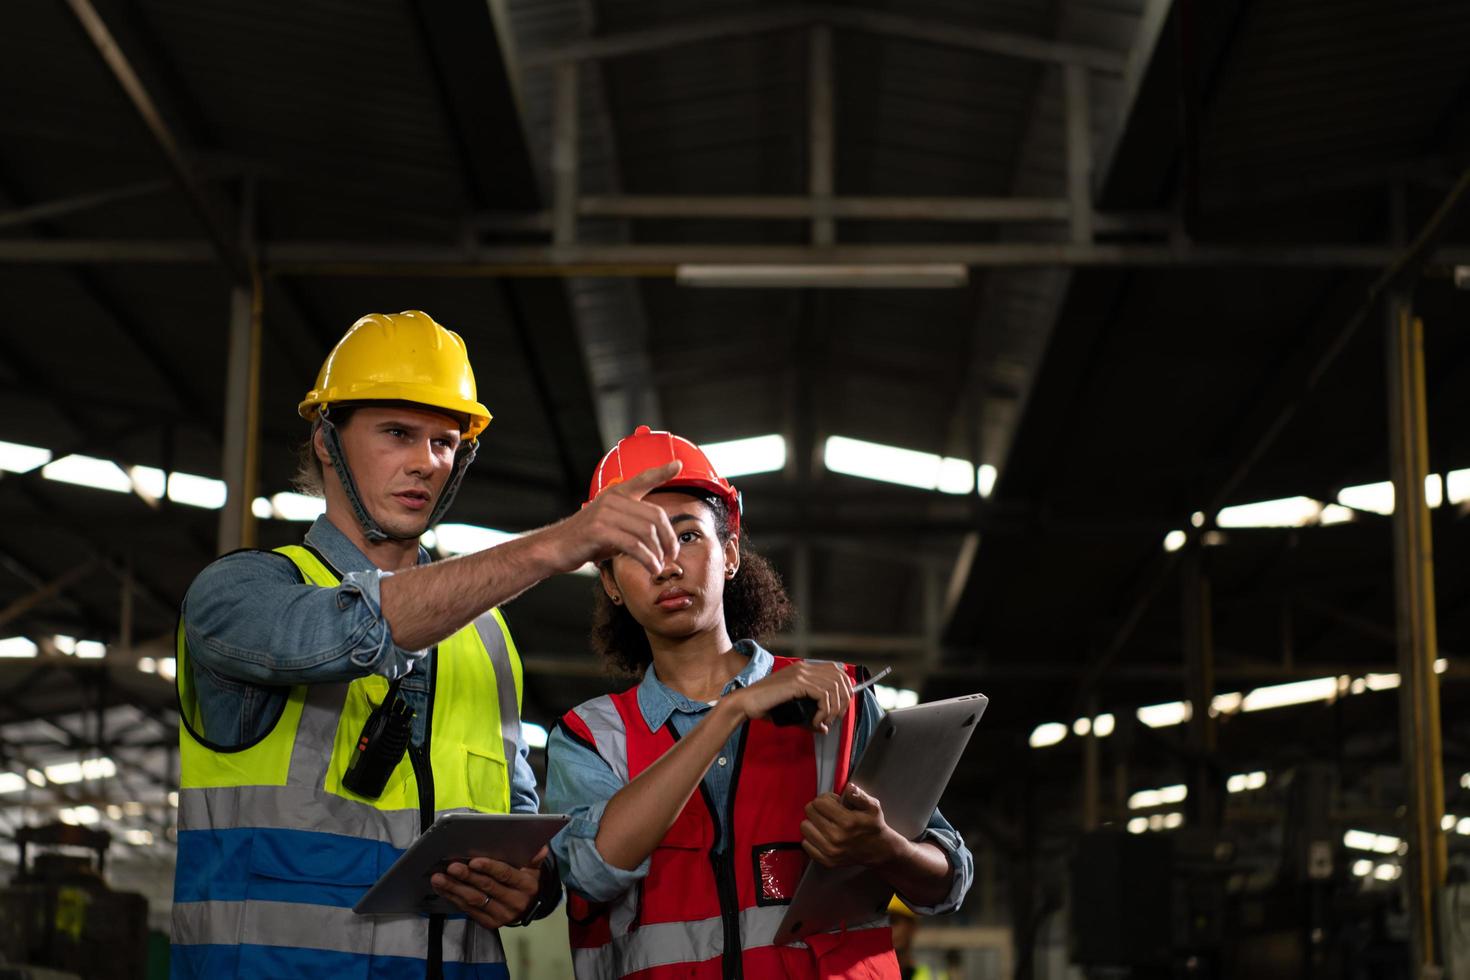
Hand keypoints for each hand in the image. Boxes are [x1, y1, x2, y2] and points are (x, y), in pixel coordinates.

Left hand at [430, 846, 547, 928]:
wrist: (528, 906)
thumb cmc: (526, 879)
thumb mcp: (534, 868)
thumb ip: (534, 857)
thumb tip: (541, 848)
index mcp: (526, 885)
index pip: (506, 875)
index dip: (490, 868)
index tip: (473, 861)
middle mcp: (515, 902)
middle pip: (487, 888)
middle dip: (467, 877)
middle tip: (451, 867)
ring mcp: (502, 916)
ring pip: (475, 901)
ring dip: (455, 889)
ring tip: (439, 878)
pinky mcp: (490, 924)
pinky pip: (469, 911)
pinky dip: (454, 899)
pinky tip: (443, 889)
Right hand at [544, 461, 681, 574]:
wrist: (553, 548)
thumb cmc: (584, 541)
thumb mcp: (610, 526)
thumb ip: (631, 524)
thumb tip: (658, 537)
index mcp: (615, 494)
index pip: (643, 479)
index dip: (661, 472)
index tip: (677, 464)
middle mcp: (612, 499)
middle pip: (655, 515)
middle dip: (669, 538)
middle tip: (672, 555)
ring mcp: (605, 513)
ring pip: (647, 532)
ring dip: (658, 553)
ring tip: (660, 566)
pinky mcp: (599, 531)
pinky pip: (634, 546)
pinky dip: (647, 559)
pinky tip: (651, 568)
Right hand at [727, 661, 852, 732]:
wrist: (746, 704)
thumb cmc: (766, 707)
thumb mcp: (794, 710)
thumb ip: (810, 716)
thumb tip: (824, 728)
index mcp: (804, 669)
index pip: (837, 671)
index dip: (845, 689)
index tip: (839, 709)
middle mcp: (805, 668)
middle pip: (840, 678)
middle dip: (843, 701)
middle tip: (834, 718)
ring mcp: (801, 674)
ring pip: (834, 687)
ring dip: (833, 709)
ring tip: (823, 722)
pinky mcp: (796, 683)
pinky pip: (823, 695)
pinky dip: (823, 711)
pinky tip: (815, 721)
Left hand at [800, 784, 905, 868]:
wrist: (879, 850)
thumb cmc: (873, 826)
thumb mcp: (873, 807)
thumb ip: (859, 795)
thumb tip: (848, 788)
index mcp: (847, 822)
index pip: (819, 802)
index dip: (826, 798)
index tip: (834, 802)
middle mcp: (836, 837)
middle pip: (810, 812)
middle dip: (818, 808)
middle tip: (829, 812)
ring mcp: (830, 851)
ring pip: (805, 827)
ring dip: (813, 822)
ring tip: (825, 823)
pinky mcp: (826, 861)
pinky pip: (806, 844)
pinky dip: (812, 838)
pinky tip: (823, 835)